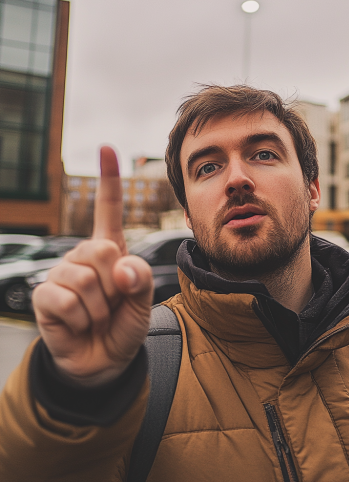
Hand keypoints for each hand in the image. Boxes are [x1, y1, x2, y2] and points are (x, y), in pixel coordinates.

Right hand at [33, 147, 153, 385]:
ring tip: (96, 316)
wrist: (104, 361)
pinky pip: (64, 299)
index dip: (108, 180)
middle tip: (112, 303)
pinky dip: (80, 319)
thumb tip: (120, 267)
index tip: (106, 148)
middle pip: (102, 249)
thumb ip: (140, 279)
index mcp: (111, 251)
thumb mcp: (142, 302)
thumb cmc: (123, 325)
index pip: (108, 210)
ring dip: (98, 307)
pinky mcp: (44, 296)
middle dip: (114, 285)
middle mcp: (83, 256)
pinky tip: (78, 324)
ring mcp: (61, 274)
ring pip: (84, 278)